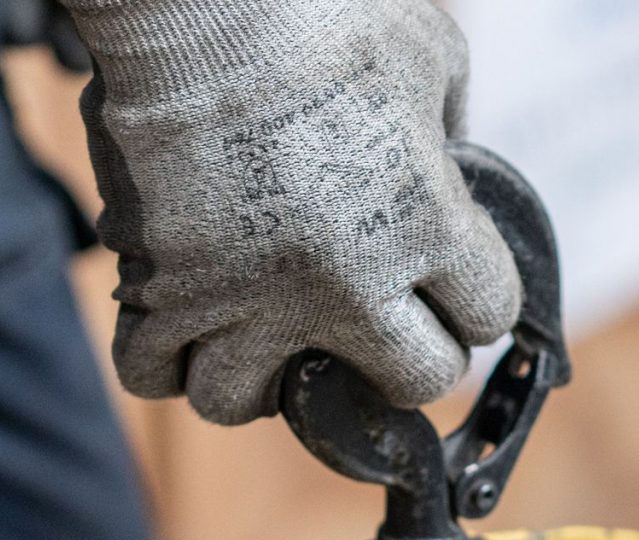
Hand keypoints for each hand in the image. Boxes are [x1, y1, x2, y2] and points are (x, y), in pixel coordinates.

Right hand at [63, 0, 522, 425]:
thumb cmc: (312, 9)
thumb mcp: (428, 53)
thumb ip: (450, 125)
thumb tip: (451, 157)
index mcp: (425, 223)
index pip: (487, 316)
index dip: (474, 298)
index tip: (452, 283)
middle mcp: (344, 282)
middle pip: (410, 384)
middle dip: (402, 356)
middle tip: (376, 324)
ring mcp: (246, 296)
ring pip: (255, 401)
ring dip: (264, 376)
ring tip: (262, 331)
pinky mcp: (161, 285)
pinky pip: (152, 372)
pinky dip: (164, 357)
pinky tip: (180, 322)